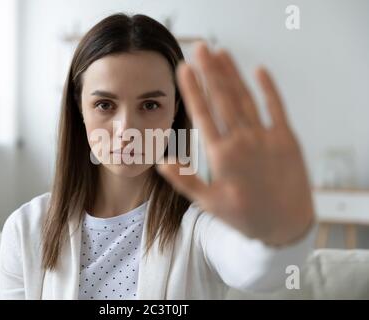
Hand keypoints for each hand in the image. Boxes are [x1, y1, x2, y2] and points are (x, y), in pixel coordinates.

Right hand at [157, 43, 314, 245]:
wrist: (286, 225)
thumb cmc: (245, 215)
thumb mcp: (209, 203)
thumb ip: (184, 180)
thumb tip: (161, 161)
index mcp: (221, 156)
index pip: (203, 114)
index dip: (192, 88)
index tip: (184, 68)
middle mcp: (243, 142)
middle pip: (223, 98)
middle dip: (210, 70)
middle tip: (200, 48)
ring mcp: (266, 138)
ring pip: (246, 98)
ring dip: (233, 74)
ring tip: (221, 53)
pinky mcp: (287, 139)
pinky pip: (276, 108)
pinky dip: (268, 88)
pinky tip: (259, 70)